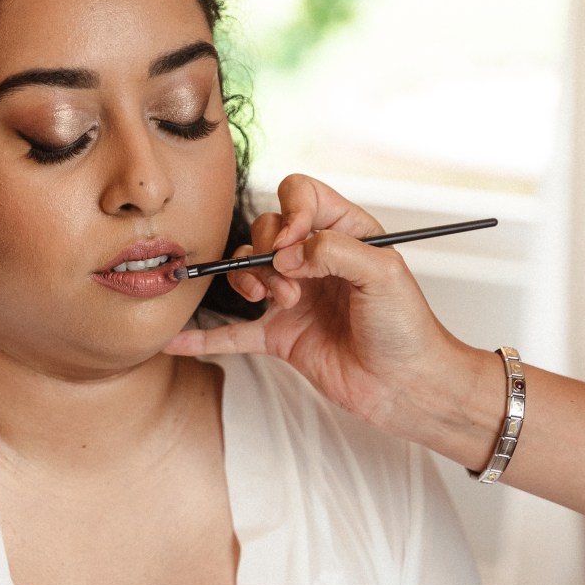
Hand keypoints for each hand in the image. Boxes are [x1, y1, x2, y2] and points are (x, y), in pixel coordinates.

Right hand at [164, 173, 473, 434]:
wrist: (406, 386)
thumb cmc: (408, 329)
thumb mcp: (383, 274)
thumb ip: (334, 249)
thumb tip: (288, 251)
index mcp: (344, 234)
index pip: (303, 197)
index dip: (291, 212)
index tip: (293, 240)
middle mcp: (314, 260)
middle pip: (265, 232)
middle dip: (268, 254)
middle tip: (291, 284)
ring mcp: (293, 297)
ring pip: (245, 271)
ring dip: (247, 281)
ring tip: (274, 303)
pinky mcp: (280, 335)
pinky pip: (232, 334)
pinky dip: (204, 338)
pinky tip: (177, 342)